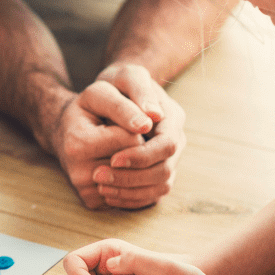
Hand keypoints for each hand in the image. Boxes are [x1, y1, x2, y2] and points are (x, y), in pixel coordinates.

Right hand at [51, 85, 145, 208]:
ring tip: (123, 149)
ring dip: (139, 164)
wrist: (64, 133)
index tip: (125, 121)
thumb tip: (149, 123)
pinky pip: (130, 196)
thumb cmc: (85, 109)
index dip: (137, 128)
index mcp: (79, 144)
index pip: (133, 140)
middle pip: (136, 163)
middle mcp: (79, 173)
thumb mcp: (98, 95)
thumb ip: (122, 106)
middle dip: (139, 147)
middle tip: (123, 135)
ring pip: (136, 182)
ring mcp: (86, 191)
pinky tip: (124, 166)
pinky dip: (135, 181)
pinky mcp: (93, 202)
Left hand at [91, 64, 185, 207]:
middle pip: (164, 171)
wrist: (114, 91)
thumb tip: (153, 116)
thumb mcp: (126, 76)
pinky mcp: (156, 171)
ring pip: (160, 186)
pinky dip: (132, 198)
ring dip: (130, 191)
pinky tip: (108, 194)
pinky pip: (152, 194)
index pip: (166, 146)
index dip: (141, 156)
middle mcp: (175, 140)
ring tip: (101, 188)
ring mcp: (168, 157)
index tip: (113, 159)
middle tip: (99, 177)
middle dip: (132, 178)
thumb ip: (140, 89)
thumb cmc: (118, 82)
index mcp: (173, 118)